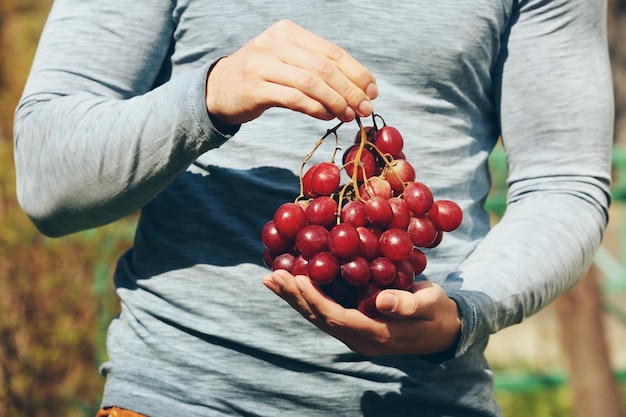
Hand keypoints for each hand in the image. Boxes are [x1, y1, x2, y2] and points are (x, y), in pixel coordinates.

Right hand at [205, 20, 377, 125]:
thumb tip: (360, 91)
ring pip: (311, 83)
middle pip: (324, 68)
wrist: (219, 88)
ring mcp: (262, 65)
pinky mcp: (254, 88)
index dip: (356, 73)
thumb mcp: (288, 63)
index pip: (332, 51)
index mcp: (289, 32)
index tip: (372, 91)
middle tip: (364, 109)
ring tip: (348, 116)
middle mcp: (275, 43)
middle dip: (350, 90)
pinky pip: (294, 98)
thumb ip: (318, 71)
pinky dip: (315, 109)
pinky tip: (326, 117)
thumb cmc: (263, 77)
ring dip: (335, 102)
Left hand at [262, 269, 461, 356]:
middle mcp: (359, 338)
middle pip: (319, 318)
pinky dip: (306, 296)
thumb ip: (408, 305)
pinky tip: (292, 282)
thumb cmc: (437, 314)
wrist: (443, 329)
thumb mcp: (430, 306)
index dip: (316, 299)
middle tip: (272, 277)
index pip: (337, 318)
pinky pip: (325, 310)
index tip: (298, 278)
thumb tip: (381, 300)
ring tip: (271, 280)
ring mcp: (354, 333)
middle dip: (295, 297)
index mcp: (376, 335)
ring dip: (294, 297)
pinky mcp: (353, 322)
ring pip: (317, 315)